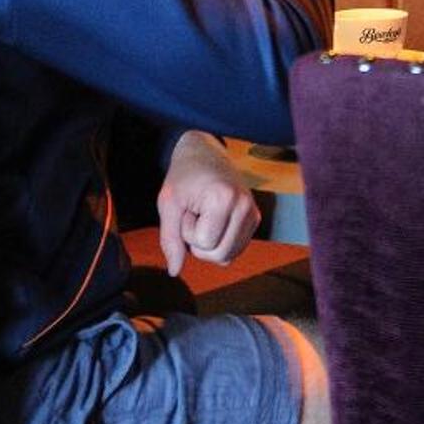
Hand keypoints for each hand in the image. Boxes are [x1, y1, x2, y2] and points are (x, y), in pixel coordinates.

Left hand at [157, 130, 258, 274]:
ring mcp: (254, 213)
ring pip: (228, 257)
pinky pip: (234, 250)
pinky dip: (220, 243)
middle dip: (198, 242)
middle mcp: (245, 206)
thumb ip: (170, 240)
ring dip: (209, 243)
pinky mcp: (255, 218)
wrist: (205, 152)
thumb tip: (175, 272)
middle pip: (219, 256)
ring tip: (205, 216)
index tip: (187, 208)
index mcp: (224, 198)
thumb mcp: (169, 204)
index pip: (203, 243)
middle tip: (195, 214)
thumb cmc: (183, 176)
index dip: (186, 231)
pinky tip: (215, 221)